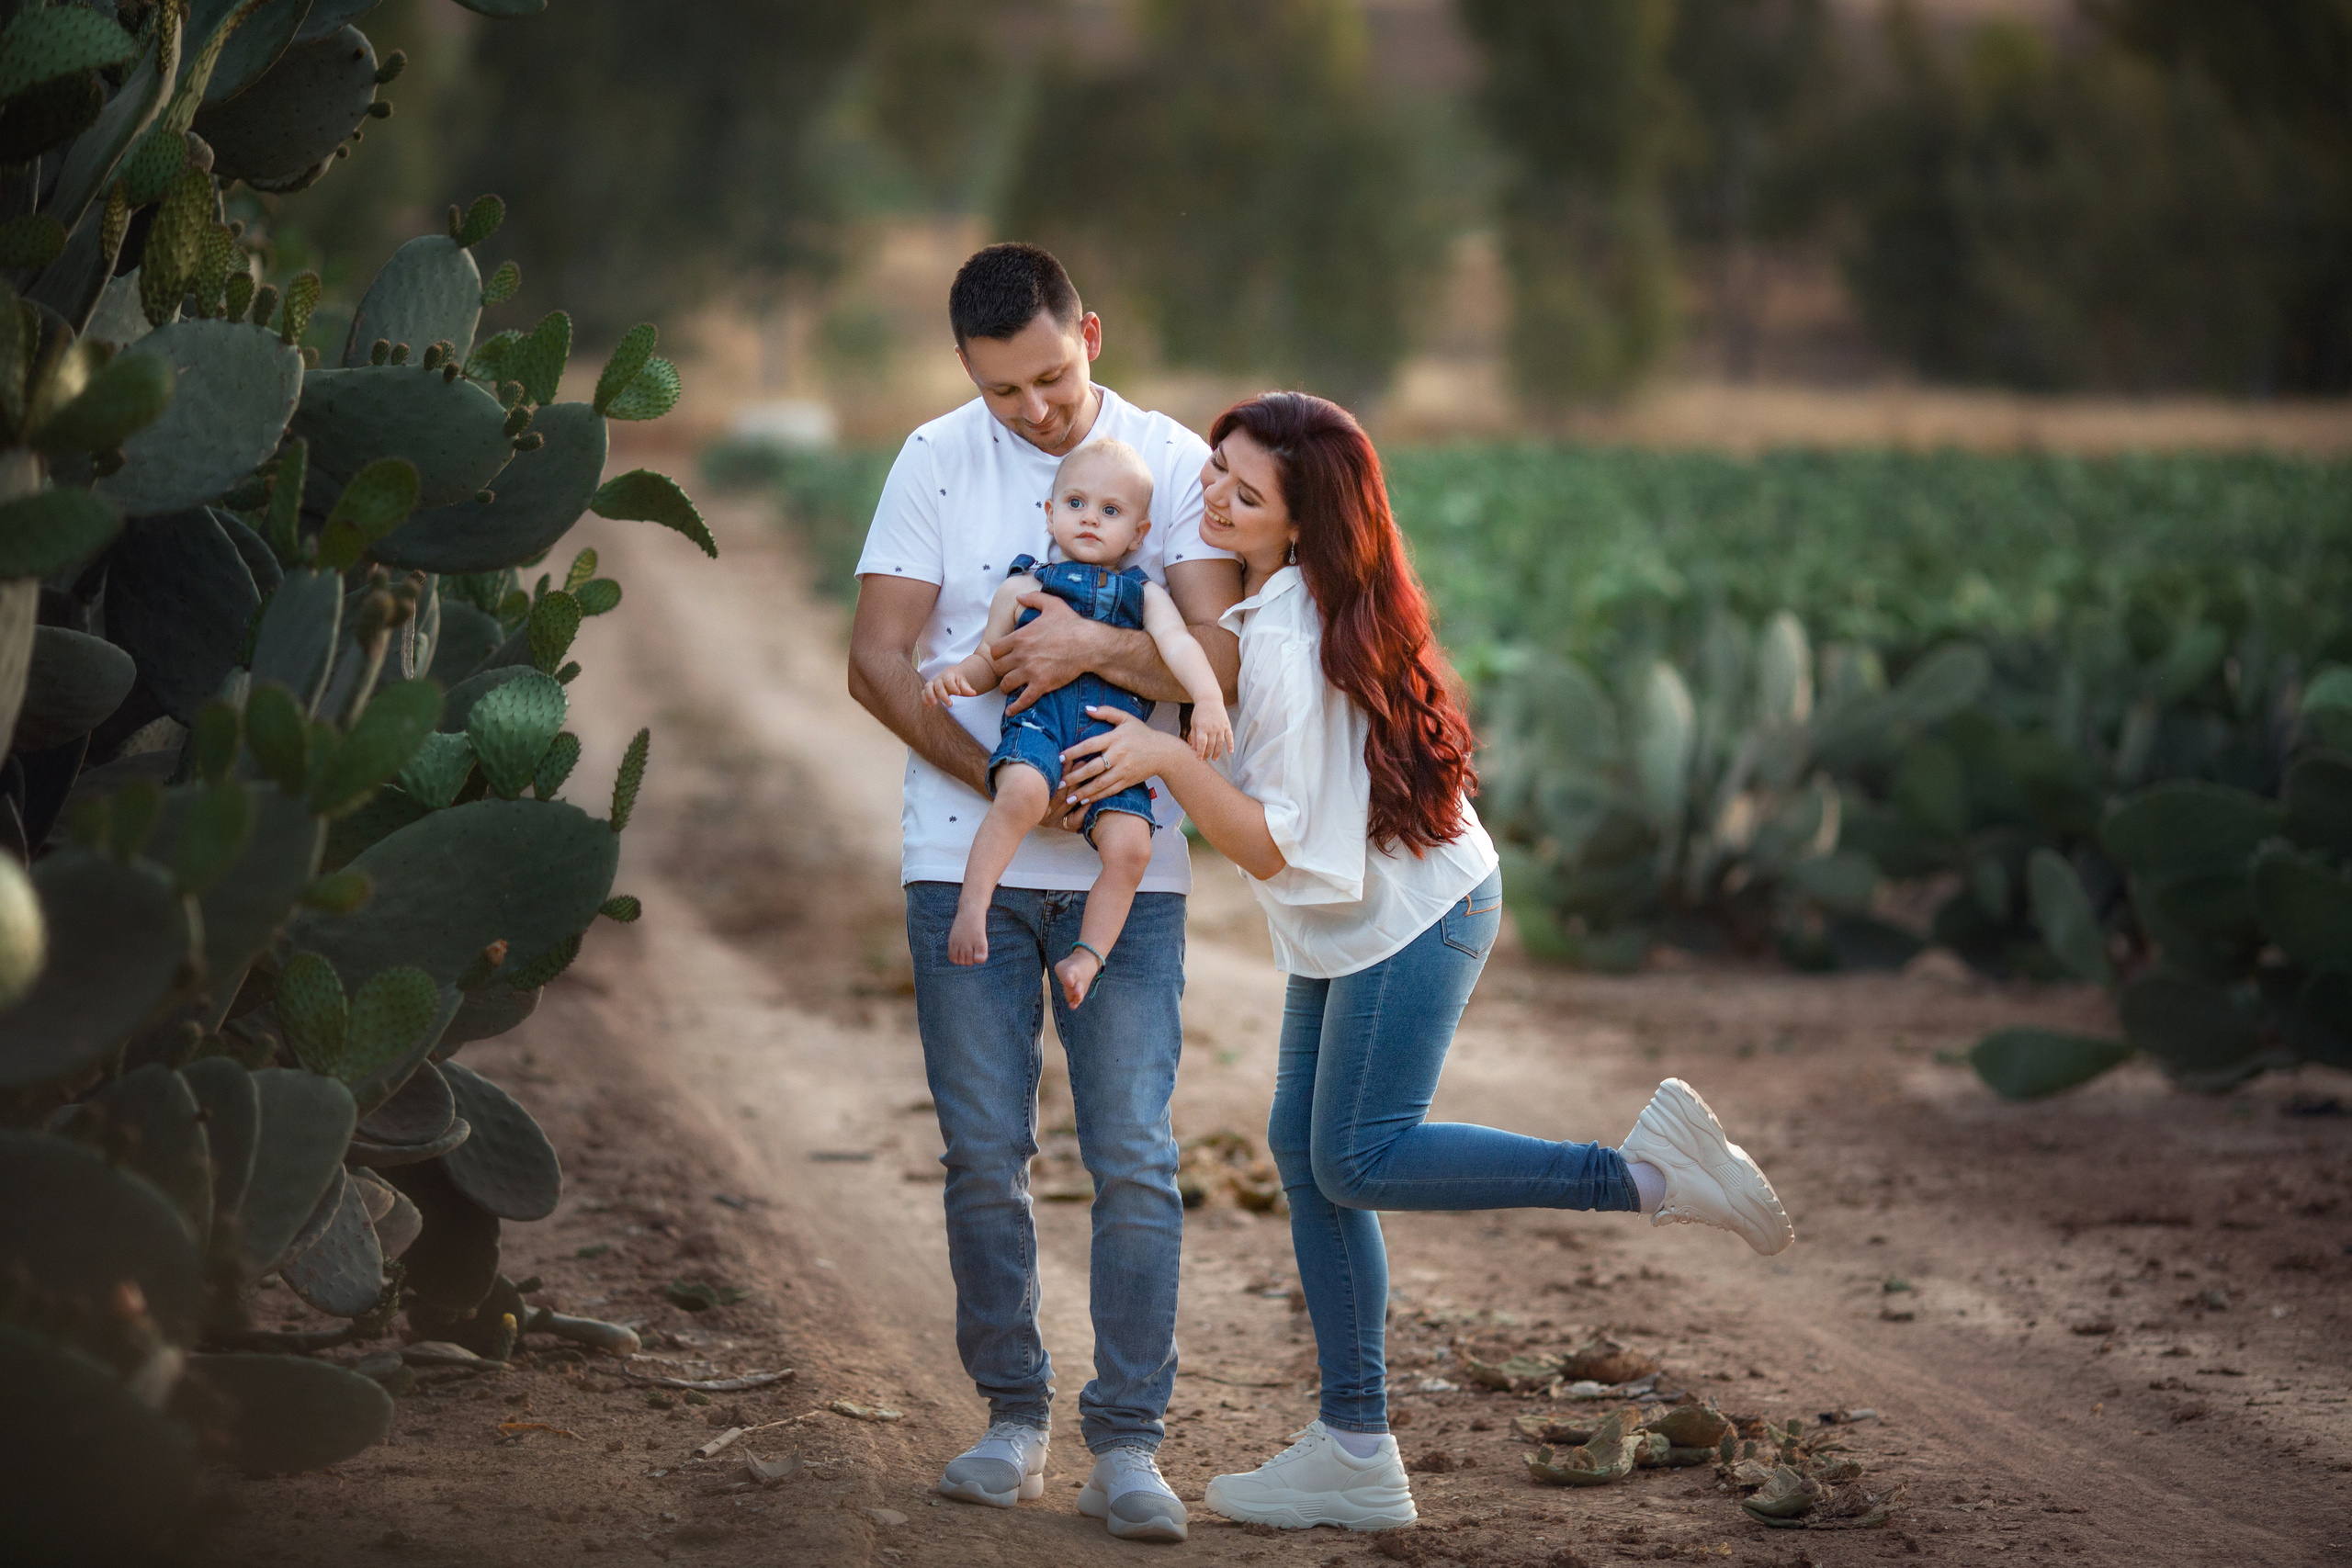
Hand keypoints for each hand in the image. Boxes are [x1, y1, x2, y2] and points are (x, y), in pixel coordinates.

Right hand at [923, 669, 975, 706]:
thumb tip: (974, 693)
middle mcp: (939, 678)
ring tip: (935, 704)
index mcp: (948, 675)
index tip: (958, 694)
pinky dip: (925, 699)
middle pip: (938, 685)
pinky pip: (923, 692)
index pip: (948, 679)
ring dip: (930, 696)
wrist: (951, 675)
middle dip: (943, 695)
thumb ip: (967, 688)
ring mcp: (933, 683)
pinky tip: (929, 707)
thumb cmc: (958, 681)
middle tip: (950, 705)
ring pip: (927, 687)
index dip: (952, 686)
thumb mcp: (963, 683)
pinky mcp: (929, 689)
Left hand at [990, 593, 1101, 715]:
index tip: (1002, 656)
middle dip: (1001, 670)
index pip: (995, 650)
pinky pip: (1023, 700)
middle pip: (999, 667)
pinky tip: (1010, 711)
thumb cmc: (1071, 623)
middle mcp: (1021, 656)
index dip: (998, 654)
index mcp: (1020, 637)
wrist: (1088, 644)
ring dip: (1006, 687)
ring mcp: (1030, 672)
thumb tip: (1018, 596)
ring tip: (1008, 688)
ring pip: (1007, 684)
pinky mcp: (1041, 685)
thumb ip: (1032, 599)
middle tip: (1006, 671)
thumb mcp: (1051, 604)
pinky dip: (1015, 707)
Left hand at [1060, 707, 1185, 807]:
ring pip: (1100, 784)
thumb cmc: (1142, 734)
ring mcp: (1123, 770)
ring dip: (1082, 792)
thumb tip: (1087, 709)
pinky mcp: (1127, 781)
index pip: (1090, 745)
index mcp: (1115, 738)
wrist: (1163, 753)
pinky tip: (1084, 800)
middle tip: (1059, 783)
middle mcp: (1118, 755)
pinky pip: (1109, 791)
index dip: (1073, 752)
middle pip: (1092, 768)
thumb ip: (1107, 712)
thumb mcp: (1126, 718)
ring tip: (1068, 798)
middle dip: (1074, 777)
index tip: (1059, 758)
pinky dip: (1096, 797)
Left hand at [1187, 703, 1233, 760]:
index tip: (1199, 759)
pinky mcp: (1227, 725)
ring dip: (1218, 753)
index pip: (1202, 743)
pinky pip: (1230, 737)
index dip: (1201, 752)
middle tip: (1205, 760)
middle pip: (1211, 745)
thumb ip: (1193, 736)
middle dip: (1207, 754)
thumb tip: (1193, 749)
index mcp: (1202, 728)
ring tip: (1214, 759)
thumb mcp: (1193, 723)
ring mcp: (1220, 727)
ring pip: (1220, 743)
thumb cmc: (1199, 712)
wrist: (1209, 699)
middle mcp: (1212, 728)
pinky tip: (1230, 752)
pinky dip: (1231, 745)